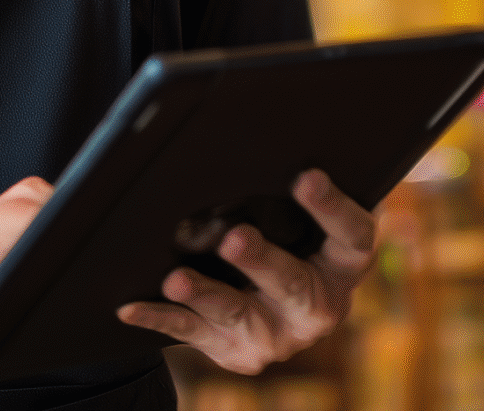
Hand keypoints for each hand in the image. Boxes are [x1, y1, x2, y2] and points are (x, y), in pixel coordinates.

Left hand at [115, 170, 375, 373]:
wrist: (274, 307)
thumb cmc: (289, 234)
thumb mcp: (304, 218)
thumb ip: (291, 191)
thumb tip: (262, 133)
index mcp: (344, 265)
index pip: (352, 236)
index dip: (332, 207)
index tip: (306, 175)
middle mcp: (319, 306)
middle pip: (293, 285)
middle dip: (261, 261)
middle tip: (235, 237)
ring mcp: (277, 334)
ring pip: (238, 314)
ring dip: (206, 294)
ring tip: (176, 279)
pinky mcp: (236, 351)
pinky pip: (194, 333)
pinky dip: (160, 318)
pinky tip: (131, 307)